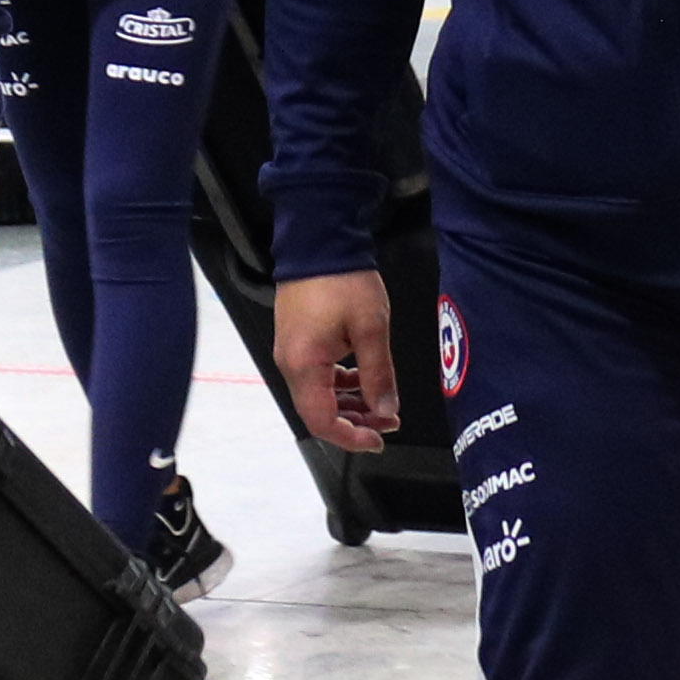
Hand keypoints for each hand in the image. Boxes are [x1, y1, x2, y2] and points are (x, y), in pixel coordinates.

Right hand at [274, 268, 404, 450]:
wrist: (319, 240)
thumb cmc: (342, 280)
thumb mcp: (371, 329)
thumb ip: (378, 374)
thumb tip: (386, 410)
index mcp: (304, 365)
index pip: (322, 421)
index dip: (351, 438)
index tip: (380, 438)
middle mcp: (290, 364)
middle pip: (318, 412)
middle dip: (356, 422)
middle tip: (389, 420)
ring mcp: (290, 352)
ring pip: (318, 395)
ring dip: (350, 404)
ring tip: (382, 403)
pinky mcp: (295, 341)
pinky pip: (316, 376)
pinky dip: (340, 385)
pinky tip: (362, 379)